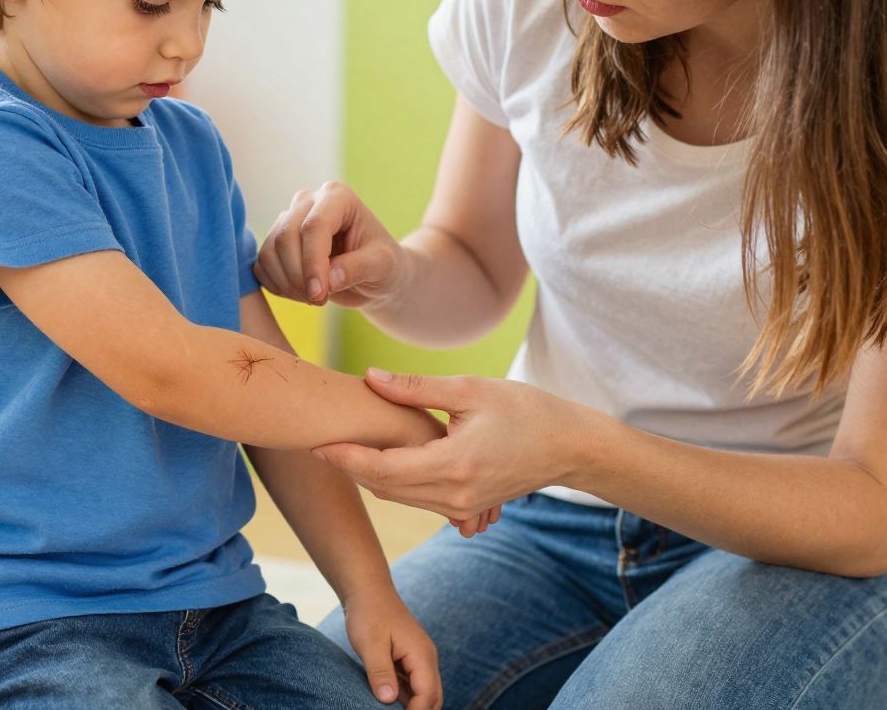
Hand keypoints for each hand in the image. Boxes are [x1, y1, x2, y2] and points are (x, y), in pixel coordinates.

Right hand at [256, 182, 405, 307]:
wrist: (373, 275)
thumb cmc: (383, 265)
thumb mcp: (382, 266)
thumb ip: (358, 268)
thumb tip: (328, 279)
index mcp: (337, 197)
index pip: (314, 226)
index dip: (312, 263)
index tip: (319, 295)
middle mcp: (307, 202)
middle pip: (286, 237)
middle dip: (300, 277)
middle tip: (321, 301)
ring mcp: (288, 220)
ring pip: (270, 252)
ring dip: (288, 284)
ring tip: (316, 298)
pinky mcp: (275, 242)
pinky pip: (262, 266)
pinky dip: (278, 287)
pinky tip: (302, 294)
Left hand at [317, 370, 590, 530]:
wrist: (570, 447)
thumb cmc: (526, 410)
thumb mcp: (471, 390)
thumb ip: (416, 389)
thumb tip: (369, 378)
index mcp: (453, 465)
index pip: (383, 468)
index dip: (346, 457)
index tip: (316, 442)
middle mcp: (453, 495)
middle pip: (383, 487)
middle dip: (350, 466)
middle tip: (318, 441)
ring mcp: (461, 507)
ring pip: (398, 497)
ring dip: (369, 475)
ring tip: (340, 448)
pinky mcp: (466, 508)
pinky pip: (418, 499)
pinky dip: (394, 482)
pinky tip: (380, 460)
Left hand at [340, 585, 440, 709]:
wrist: (368, 591)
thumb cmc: (369, 614)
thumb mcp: (370, 644)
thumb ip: (380, 672)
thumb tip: (388, 700)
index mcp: (422, 655)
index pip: (428, 695)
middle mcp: (426, 659)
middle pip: (433, 698)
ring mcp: (419, 660)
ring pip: (424, 694)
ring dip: (413, 708)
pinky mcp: (409, 661)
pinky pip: (413, 687)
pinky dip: (406, 700)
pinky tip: (389, 705)